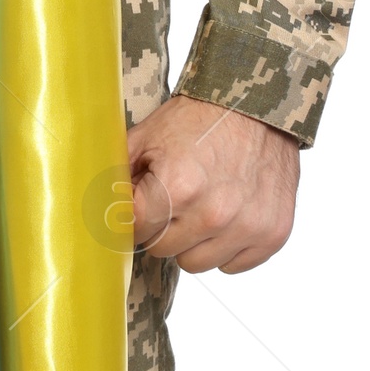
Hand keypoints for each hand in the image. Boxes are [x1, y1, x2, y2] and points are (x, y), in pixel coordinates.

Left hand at [127, 94, 299, 273]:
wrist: (256, 105)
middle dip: (161, 225)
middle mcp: (212, 215)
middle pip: (162, 249)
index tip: (142, 199)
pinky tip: (226, 213)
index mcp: (176, 188)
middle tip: (174, 195)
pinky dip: (225, 245)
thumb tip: (98, 209)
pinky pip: (232, 265)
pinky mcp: (271, 235)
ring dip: (192, 240)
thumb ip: (118, 174)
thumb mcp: (148, 135)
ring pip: (196, 264)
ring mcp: (245, 228)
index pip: (135, 230)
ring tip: (200, 203)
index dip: (134, 213)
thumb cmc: (200, 118)